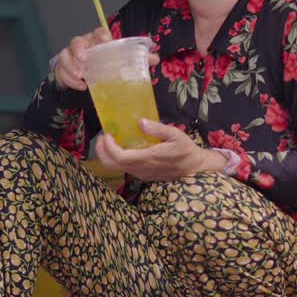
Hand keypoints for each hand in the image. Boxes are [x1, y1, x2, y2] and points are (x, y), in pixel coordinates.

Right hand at [52, 27, 159, 90]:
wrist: (85, 78)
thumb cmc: (105, 65)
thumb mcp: (121, 62)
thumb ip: (137, 59)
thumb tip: (155, 58)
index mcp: (97, 41)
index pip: (98, 32)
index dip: (101, 35)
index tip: (105, 40)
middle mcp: (83, 46)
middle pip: (77, 41)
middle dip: (79, 49)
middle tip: (84, 59)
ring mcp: (70, 56)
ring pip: (65, 55)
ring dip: (72, 65)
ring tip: (81, 76)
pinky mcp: (62, 68)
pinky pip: (62, 71)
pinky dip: (70, 79)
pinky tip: (81, 86)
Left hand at [96, 119, 227, 181]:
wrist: (194, 168)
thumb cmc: (186, 150)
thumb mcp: (176, 135)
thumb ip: (158, 128)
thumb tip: (140, 121)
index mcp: (148, 158)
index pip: (120, 157)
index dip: (109, 147)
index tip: (106, 134)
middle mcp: (141, 169)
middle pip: (112, 165)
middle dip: (101, 151)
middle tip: (102, 136)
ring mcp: (141, 174)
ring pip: (116, 168)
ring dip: (108, 154)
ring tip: (109, 139)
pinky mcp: (143, 175)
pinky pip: (124, 168)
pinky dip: (116, 158)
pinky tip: (122, 146)